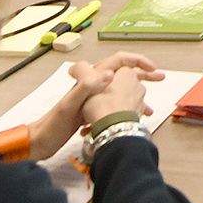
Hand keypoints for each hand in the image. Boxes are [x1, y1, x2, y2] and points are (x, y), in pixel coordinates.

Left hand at [28, 53, 161, 156]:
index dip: (137, 61)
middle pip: (123, 73)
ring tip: (151, 108)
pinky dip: (126, 112)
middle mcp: (93, 85)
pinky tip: (130, 124)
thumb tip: (109, 73)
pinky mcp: (92, 112)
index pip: (118, 60)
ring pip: (121, 91)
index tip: (152, 69)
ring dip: (137, 96)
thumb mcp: (69, 105)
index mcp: (90, 79)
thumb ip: (86, 86)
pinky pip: (115, 107)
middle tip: (162, 78)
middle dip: (143, 75)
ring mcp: (93, 98)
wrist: (40, 142)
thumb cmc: (54, 124)